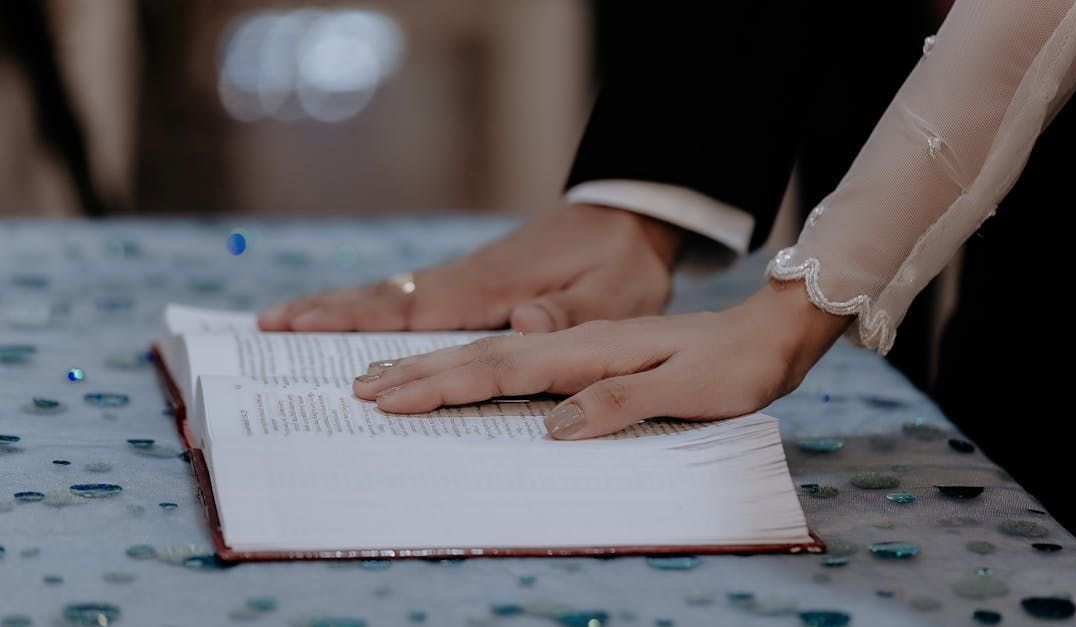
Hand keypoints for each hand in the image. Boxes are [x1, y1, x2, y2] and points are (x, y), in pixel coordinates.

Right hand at [258, 203, 680, 331]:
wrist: (628, 221)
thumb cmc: (621, 263)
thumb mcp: (613, 295)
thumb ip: (570, 312)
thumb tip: (522, 324)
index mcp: (493, 286)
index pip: (414, 307)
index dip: (357, 318)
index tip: (303, 325)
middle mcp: (469, 279)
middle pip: (386, 297)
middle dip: (327, 312)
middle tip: (268, 326)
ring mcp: (468, 279)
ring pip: (393, 295)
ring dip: (340, 309)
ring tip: (285, 323)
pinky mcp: (475, 285)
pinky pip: (413, 299)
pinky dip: (373, 309)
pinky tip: (353, 322)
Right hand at [352, 280, 850, 438]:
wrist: (765, 327)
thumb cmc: (733, 361)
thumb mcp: (691, 386)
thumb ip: (623, 399)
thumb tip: (555, 425)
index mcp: (586, 348)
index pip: (500, 366)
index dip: (442, 384)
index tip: (388, 398)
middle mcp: (570, 337)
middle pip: (477, 351)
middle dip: (413, 368)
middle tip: (355, 387)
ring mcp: (573, 335)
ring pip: (485, 345)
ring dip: (428, 357)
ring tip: (377, 369)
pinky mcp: (583, 341)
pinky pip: (509, 349)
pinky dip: (468, 357)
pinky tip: (454, 364)